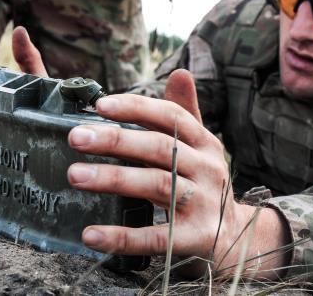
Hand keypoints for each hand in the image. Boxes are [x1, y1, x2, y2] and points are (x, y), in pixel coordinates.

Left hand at [67, 70, 289, 277]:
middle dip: (116, 140)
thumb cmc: (205, 184)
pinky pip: (156, 237)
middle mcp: (207, 169)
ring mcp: (203, 204)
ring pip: (157, 185)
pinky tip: (91, 234)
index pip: (171, 116)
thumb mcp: (201, 147)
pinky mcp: (196, 238)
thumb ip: (185, 113)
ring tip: (75, 176)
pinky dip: (123, 236)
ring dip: (114, 179)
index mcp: (205, 143)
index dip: (136, 108)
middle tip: (75, 137)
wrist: (237, 236)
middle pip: (160, 148)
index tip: (99, 105)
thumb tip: (179, 72)